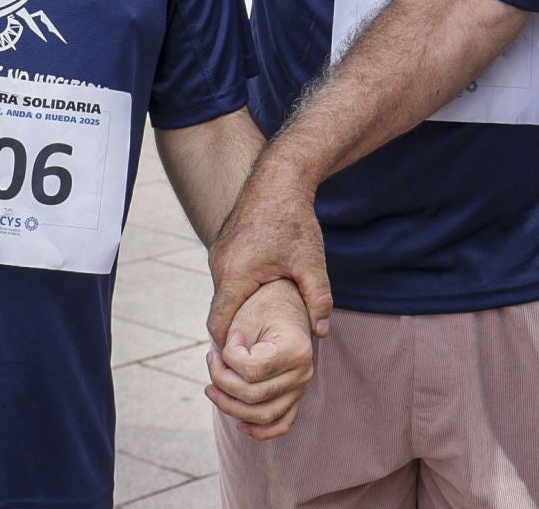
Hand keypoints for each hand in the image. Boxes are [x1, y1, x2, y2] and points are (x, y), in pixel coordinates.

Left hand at [205, 279, 315, 438]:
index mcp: (296, 350)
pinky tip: (239, 424)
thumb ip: (232, 353)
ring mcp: (301, 387)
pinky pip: (281, 423)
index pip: (251, 371)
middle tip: (210, 358)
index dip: (229, 359)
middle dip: (222, 381)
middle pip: (253, 396)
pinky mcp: (295, 395)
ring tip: (211, 387)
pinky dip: (261, 430)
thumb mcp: (245, 321)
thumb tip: (219, 384)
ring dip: (230, 406)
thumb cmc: (263, 307)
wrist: (286, 302)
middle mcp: (304, 372)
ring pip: (263, 415)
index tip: (229, 337)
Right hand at [207, 170, 332, 349]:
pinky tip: (262, 295)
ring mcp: (218, 254)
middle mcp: (219, 266)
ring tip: (264, 322)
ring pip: (223, 294)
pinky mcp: (222, 246)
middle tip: (259, 348)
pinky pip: (226, 278)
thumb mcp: (311, 262)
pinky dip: (239, 290)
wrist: (278, 177)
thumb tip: (321, 333)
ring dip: (240, 308)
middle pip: (221, 311)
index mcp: (235, 275)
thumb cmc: (294, 219)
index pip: (219, 326)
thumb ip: (318, 300)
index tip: (246, 362)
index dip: (231, 348)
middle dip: (239, 331)